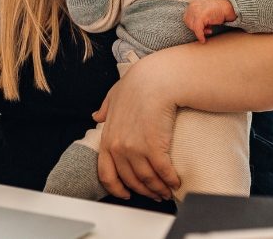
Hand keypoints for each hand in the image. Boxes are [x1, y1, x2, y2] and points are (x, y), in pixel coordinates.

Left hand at [93, 59, 180, 200]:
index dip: (117, 188)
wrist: (157, 79)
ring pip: (147, 180)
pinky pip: (163, 172)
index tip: (126, 193)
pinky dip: (170, 181)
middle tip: (154, 194)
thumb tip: (97, 115)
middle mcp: (119, 147)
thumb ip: (105, 107)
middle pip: (131, 180)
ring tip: (166, 190)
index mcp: (108, 138)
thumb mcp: (114, 94)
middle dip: (144, 191)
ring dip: (158, 189)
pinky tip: (176, 182)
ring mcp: (136, 149)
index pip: (106, 174)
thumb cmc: (139, 83)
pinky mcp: (154, 148)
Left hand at [183, 0, 236, 41]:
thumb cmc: (216, 11)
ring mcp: (196, 11)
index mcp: (192, 4)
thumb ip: (196, 17)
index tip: (200, 28)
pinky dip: (200, 36)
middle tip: (207, 29)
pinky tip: (203, 40)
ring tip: (209, 31)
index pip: (186, 18)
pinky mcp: (201, 16)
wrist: (226, 7)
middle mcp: (192, 6)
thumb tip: (192, 28)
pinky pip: (197, 29)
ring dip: (200, 32)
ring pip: (192, 26)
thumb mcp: (203, 12)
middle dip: (196, 28)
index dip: (192, 25)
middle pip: (188, 22)